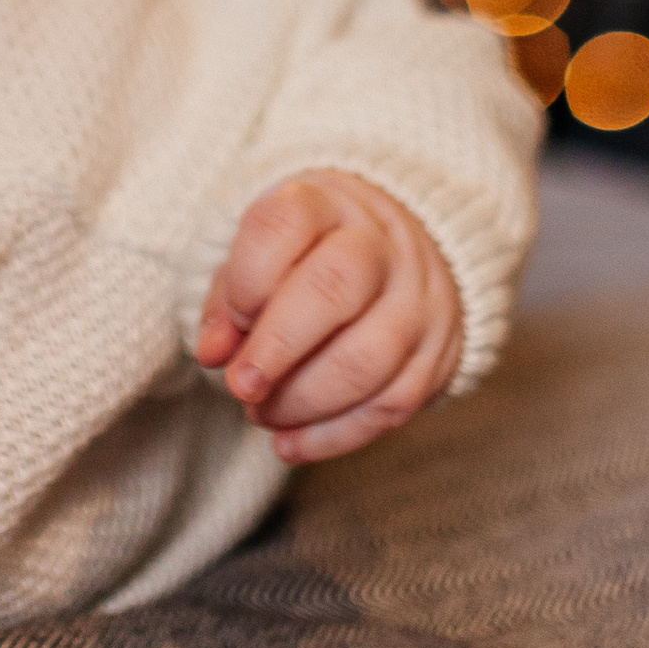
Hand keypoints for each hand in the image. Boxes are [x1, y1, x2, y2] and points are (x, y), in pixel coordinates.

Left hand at [194, 170, 462, 465]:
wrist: (401, 254)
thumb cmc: (310, 257)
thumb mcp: (263, 254)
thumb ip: (230, 300)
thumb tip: (214, 353)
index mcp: (328, 205)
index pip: (287, 222)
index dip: (250, 278)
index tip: (233, 321)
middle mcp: (382, 246)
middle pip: (335, 288)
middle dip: (278, 347)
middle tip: (241, 387)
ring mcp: (417, 302)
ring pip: (368, 359)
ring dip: (302, 401)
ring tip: (262, 414)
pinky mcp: (435, 357)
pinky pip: (390, 406)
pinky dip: (332, 435)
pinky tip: (291, 442)